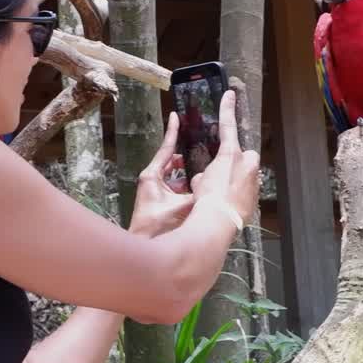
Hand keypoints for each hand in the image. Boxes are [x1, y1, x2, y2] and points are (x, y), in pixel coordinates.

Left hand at [128, 111, 195, 237]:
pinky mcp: (160, 203)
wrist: (146, 246)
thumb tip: (216, 184)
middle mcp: (152, 180)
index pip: (166, 149)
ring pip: (174, 176)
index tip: (175, 116)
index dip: (172, 132)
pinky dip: (186, 187)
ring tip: (205, 168)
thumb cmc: (158, 225)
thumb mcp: (181, 205)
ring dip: (188, 174)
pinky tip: (200, 189)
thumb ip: (198, 193)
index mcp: (152, 175)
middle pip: (171, 161)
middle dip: (186, 157)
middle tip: (201, 148)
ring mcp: (155, 192)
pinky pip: (175, 189)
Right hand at [190, 90, 259, 222]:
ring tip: (220, 194)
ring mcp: (254, 182)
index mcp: (231, 155)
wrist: (219, 221)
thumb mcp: (198, 181)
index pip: (228, 126)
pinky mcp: (255, 198)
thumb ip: (203, 175)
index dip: (227, 109)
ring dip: (236, 180)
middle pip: (247, 156)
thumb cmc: (207, 197)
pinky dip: (237, 195)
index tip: (230, 94)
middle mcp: (247, 165)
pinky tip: (225, 205)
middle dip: (239, 161)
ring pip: (247, 175)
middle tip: (223, 171)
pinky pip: (246, 191)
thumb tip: (203, 180)